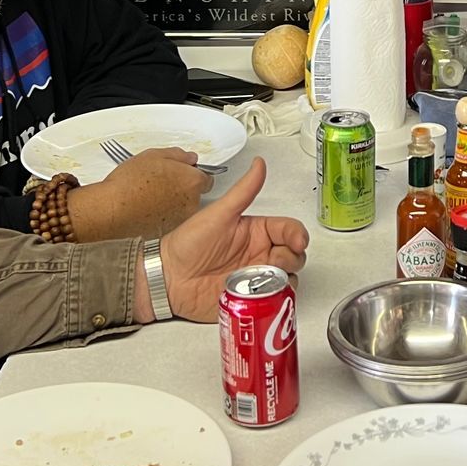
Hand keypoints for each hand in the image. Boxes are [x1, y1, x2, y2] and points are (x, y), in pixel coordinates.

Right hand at [68, 148, 212, 241]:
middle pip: (196, 193)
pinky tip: (148, 209)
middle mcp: (191, 203)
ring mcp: (180, 219)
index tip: (182, 172)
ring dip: (174, 202)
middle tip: (163, 182)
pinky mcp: (168, 231)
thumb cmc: (130, 182)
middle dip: (184, 188)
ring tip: (151, 196)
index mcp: (192, 181)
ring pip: (184, 208)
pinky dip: (164, 215)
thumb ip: (178, 155)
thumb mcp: (154, 155)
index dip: (193, 173)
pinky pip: (171, 220)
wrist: (111, 210)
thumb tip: (189, 159)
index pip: (207, 177)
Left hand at [157, 157, 308, 320]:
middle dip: (292, 258)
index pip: (289, 230)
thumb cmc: (189, 243)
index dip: (298, 236)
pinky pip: (274, 301)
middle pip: (294, 255)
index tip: (297, 242)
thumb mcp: (220, 214)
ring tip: (261, 281)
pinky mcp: (250, 299)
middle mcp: (260, 254)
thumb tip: (259, 164)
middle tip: (274, 262)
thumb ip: (244, 191)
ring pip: (288, 279)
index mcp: (256, 231)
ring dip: (283, 280)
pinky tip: (259, 295)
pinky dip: (275, 299)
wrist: (168, 277)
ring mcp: (256, 278)